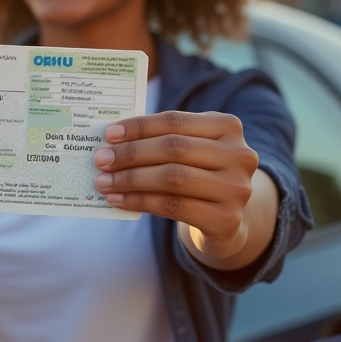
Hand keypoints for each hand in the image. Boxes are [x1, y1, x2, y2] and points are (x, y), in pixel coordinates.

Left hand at [93, 111, 265, 263]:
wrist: (227, 220)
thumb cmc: (199, 176)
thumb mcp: (191, 151)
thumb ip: (162, 140)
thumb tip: (113, 141)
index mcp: (228, 127)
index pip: (176, 121)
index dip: (140, 126)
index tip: (109, 134)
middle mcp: (239, 155)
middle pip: (174, 148)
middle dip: (131, 154)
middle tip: (101, 160)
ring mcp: (236, 189)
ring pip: (173, 178)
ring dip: (131, 179)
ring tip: (104, 182)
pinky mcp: (227, 219)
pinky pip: (174, 206)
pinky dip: (140, 202)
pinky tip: (118, 200)